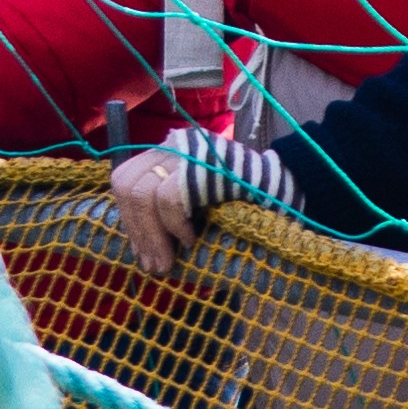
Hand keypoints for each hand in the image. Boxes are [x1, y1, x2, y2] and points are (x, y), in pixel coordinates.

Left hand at [93, 137, 263, 272]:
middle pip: (127, 185)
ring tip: (168, 262)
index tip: (141, 249)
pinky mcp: (199, 165)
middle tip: (153, 264)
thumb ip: (168, 204)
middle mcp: (172, 144)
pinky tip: (190, 240)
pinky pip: (169, 199)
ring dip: (152, 236)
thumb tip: (141, 244)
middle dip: (137, 230)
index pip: (125, 177)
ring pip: (142, 194)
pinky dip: (175, 226)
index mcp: (167, 150)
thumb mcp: (197, 195)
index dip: (128, 217)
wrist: (282, 185)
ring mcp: (185, 152)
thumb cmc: (241, 198)